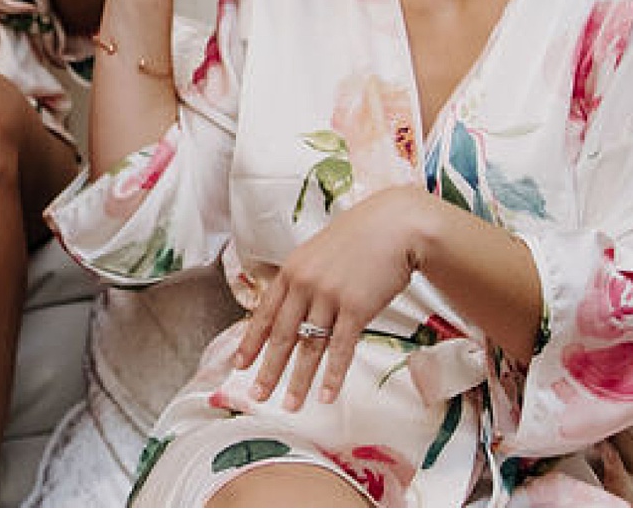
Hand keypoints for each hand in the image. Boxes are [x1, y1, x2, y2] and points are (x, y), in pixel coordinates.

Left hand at [229, 185, 428, 409]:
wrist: (393, 226)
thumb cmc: (359, 238)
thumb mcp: (319, 253)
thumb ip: (304, 279)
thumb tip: (292, 307)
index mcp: (292, 269)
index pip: (264, 312)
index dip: (251, 341)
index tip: (239, 363)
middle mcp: (305, 283)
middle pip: (281, 334)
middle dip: (268, 369)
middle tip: (257, 395)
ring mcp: (329, 296)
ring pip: (308, 347)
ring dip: (299, 381)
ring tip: (290, 406)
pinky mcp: (355, 308)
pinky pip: (339, 348)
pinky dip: (332, 376)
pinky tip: (325, 396)